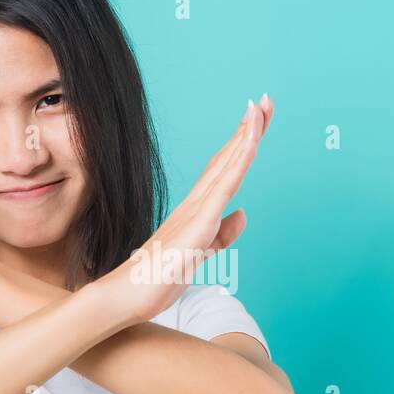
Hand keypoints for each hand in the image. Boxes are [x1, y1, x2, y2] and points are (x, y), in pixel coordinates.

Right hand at [95, 94, 273, 324]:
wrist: (128, 294)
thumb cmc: (158, 277)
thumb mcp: (201, 254)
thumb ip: (222, 235)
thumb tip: (242, 215)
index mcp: (198, 208)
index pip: (226, 167)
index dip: (242, 141)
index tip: (256, 118)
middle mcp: (197, 202)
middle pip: (229, 156)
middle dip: (249, 127)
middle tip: (265, 100)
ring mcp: (197, 209)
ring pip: (227, 164)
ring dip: (246, 134)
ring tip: (260, 108)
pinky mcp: (198, 222)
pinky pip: (224, 186)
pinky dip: (239, 161)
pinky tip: (251, 142)